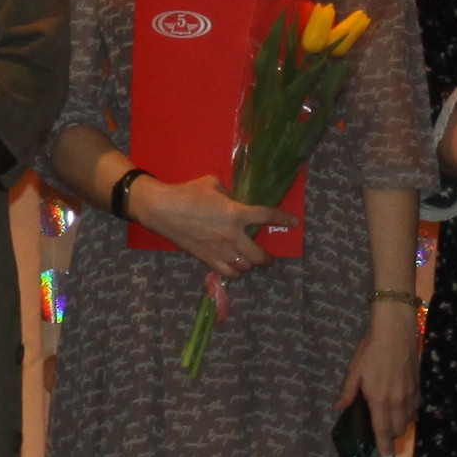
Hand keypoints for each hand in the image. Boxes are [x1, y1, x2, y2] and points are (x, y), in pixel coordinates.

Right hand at [127, 172, 277, 277]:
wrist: (162, 209)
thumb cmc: (188, 192)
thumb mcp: (214, 184)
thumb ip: (230, 195)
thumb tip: (235, 202)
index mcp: (236, 213)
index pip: (267, 217)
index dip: (283, 219)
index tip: (294, 222)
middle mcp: (232, 235)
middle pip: (259, 255)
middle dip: (267, 258)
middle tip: (267, 256)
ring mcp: (220, 250)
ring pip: (245, 267)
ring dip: (250, 264)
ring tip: (249, 261)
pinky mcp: (207, 258)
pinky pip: (228, 272)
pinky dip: (235, 271)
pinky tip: (234, 266)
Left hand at [339, 296, 421, 455]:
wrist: (396, 331)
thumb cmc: (371, 349)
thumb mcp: (354, 370)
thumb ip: (347, 392)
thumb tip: (338, 408)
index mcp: (379, 400)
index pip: (383, 432)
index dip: (384, 449)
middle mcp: (397, 402)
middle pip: (398, 430)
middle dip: (391, 436)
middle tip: (382, 432)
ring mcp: (410, 395)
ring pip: (408, 420)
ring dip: (400, 425)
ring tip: (390, 419)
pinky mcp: (418, 386)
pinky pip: (415, 408)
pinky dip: (409, 412)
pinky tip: (401, 405)